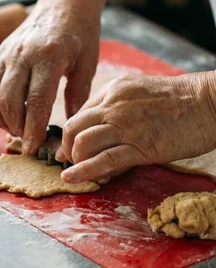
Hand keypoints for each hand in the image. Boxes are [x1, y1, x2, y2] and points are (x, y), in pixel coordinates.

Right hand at [0, 0, 100, 153]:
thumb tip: (71, 126)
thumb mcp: (88, 63)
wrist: (64, 2)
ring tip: (14, 128)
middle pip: (8, 100)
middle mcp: (22, 54)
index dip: (33, 128)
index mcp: (49, 56)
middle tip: (27, 139)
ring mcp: (6, 53)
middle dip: (16, 127)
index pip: (36, 100)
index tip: (34, 147)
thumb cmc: (81, 33)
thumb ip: (79, 95)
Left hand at [57, 73, 215, 182]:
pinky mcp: (140, 147)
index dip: (71, 133)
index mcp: (115, 90)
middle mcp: (114, 105)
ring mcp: (125, 126)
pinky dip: (83, 171)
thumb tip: (102, 127)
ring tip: (77, 170)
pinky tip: (70, 178)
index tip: (68, 146)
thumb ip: (119, 105)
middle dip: (66, 147)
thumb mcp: (141, 91)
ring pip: (83, 143)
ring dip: (75, 160)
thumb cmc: (181, 99)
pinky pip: (103, 160)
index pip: (81, 112)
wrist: (209, 102)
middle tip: (69, 160)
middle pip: (73, 127)